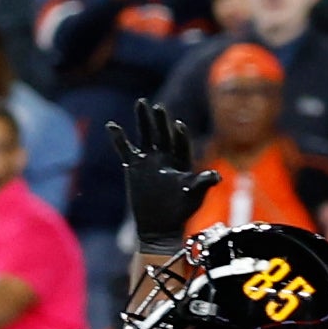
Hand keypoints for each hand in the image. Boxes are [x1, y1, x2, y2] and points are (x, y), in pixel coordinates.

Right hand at [114, 100, 217, 242]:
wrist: (159, 226)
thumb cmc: (180, 211)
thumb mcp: (194, 196)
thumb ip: (203, 183)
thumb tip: (216, 175)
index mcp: (182, 162)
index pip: (181, 144)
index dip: (179, 135)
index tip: (177, 125)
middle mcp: (165, 158)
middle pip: (163, 134)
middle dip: (160, 120)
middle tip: (157, 106)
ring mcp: (148, 161)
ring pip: (145, 136)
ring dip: (143, 120)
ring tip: (141, 102)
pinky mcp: (133, 168)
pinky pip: (125, 150)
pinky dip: (118, 138)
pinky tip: (111, 125)